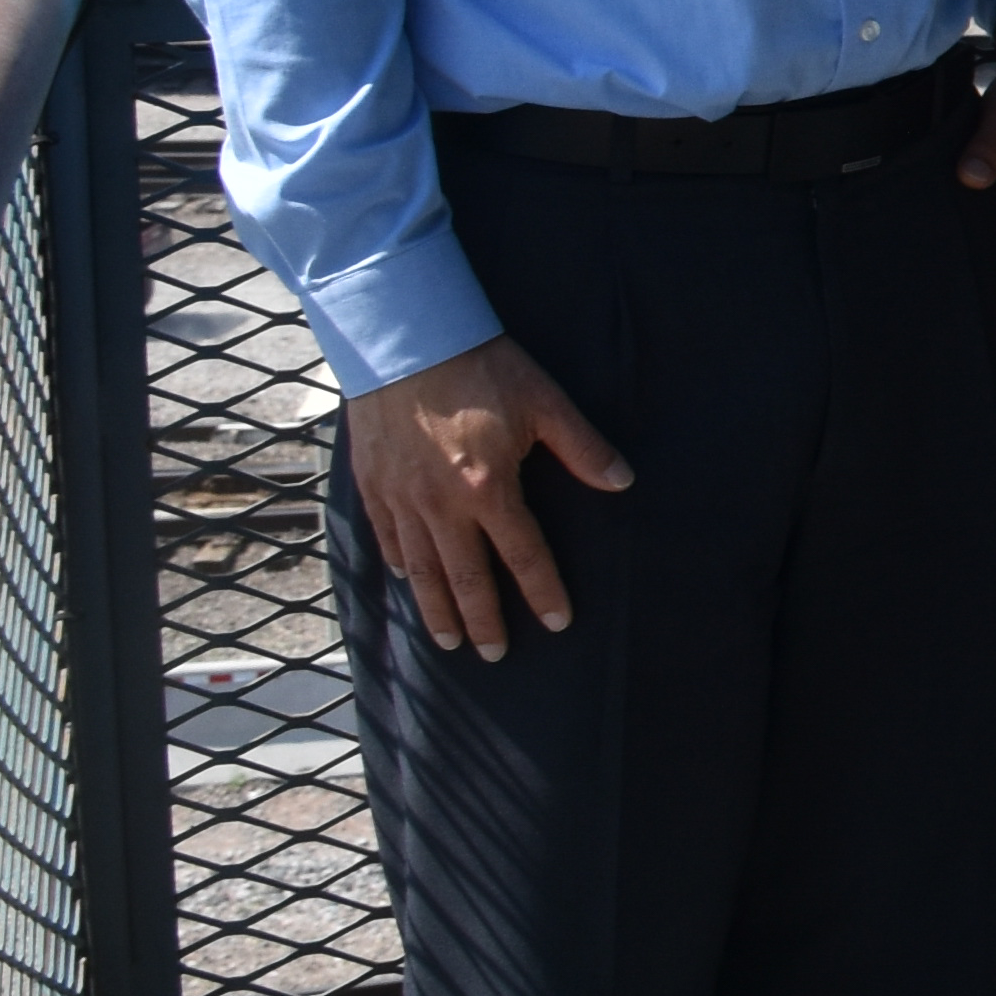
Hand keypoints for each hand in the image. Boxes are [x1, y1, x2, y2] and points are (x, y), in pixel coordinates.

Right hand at [342, 333, 633, 663]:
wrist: (404, 340)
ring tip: (448, 642)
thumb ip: (584, 447)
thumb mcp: (544, 401)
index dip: (542, 592)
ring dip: (436, 609)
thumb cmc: (481, 367)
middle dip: (482, 621)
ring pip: (420, 569)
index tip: (557, 624)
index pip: (522, 555)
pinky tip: (410, 582)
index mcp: (488, 488)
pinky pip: (387, 539)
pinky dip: (401, 566)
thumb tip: (623, 482)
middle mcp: (440, 504)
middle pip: (464, 577)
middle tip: (493, 656)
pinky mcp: (372, 485)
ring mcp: (400, 497)